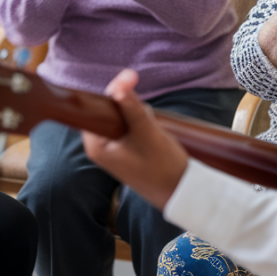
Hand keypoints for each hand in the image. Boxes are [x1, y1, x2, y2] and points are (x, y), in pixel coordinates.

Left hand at [82, 69, 188, 209]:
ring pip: (122, 118)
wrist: (181, 192)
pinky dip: (141, 125)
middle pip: (109, 111)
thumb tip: (118, 84)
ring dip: (138, 116)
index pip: (95, 108)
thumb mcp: (147, 132)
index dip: (112, 94)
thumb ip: (131, 107)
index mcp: (95, 145)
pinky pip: (129, 128)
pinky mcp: (126, 152)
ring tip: (152, 131)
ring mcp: (113, 151)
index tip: (130, 83)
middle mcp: (99, 149)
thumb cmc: (162, 166)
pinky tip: (153, 135)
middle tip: (146, 118)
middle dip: (129, 107)